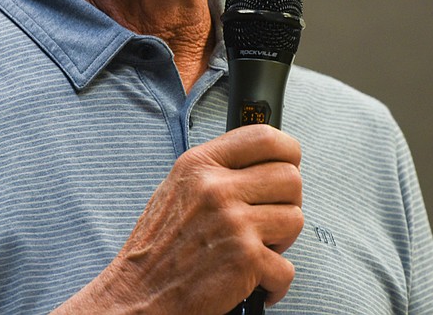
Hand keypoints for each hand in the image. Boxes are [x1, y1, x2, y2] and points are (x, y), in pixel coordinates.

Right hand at [56, 123, 303, 313]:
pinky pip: (288, 267)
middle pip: (290, 178)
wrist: (137, 295)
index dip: (287, 152)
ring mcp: (233, 222)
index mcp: (200, 165)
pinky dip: (276, 282)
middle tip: (268, 222)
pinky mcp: (245, 258)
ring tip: (256, 250)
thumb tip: (261, 163)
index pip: (264, 137)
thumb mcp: (176, 189)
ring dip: (282, 242)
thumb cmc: (157, 248)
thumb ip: (215, 171)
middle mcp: (216, 188)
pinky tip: (256, 282)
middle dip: (287, 203)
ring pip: (295, 219)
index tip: (289, 165)